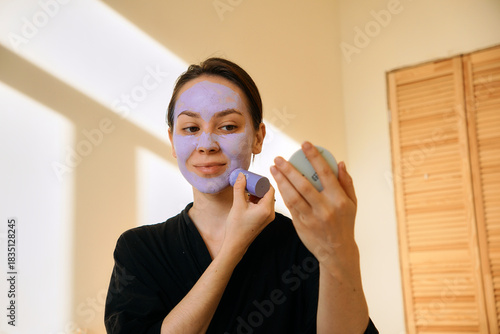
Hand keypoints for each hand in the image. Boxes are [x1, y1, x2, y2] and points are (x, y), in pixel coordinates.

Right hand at [222, 173, 275, 257]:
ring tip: (246, 189)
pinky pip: (263, 205)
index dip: (262, 181)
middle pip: (269, 193)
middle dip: (259, 186)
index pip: (270, 189)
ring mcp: (268, 217)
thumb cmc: (237, 228)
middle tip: (248, 181)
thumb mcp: (237, 205)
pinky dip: (257, 200)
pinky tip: (247, 198)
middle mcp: (270, 213)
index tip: (253, 177)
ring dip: (257, 193)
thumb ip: (239, 188)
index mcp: (266, 209)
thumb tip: (241, 175)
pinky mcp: (264, 219)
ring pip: (266, 199)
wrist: (236, 244)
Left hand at [270, 141, 358, 273]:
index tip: (305, 144)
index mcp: (339, 200)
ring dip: (280, 180)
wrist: (337, 251)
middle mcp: (325, 208)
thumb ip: (346, 182)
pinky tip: (276, 183)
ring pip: (292, 195)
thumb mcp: (352, 203)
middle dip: (289, 169)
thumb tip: (339, 163)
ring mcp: (311, 217)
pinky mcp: (301, 224)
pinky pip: (289, 205)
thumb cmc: (345, 223)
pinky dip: (282, 193)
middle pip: (303, 184)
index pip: (325, 173)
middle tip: (278, 158)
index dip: (314, 157)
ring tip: (273, 168)